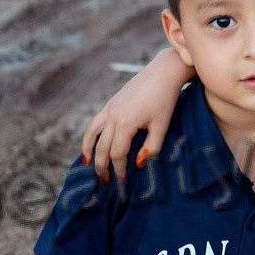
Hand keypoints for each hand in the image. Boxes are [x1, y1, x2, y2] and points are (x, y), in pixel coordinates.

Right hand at [80, 48, 191, 183]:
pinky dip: (90, 136)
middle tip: (105, 182)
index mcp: (126, 123)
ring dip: (89, 152)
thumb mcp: (162, 125)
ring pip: (92, 134)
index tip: (122, 182)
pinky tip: (91, 146)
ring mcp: (110, 108)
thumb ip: (151, 148)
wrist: (164, 72)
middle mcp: (113, 115)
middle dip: (102, 167)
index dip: (119, 170)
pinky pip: (95, 123)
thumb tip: (138, 164)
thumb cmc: (166, 99)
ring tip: (89, 166)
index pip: (117, 154)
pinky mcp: (111, 103)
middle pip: (102, 148)